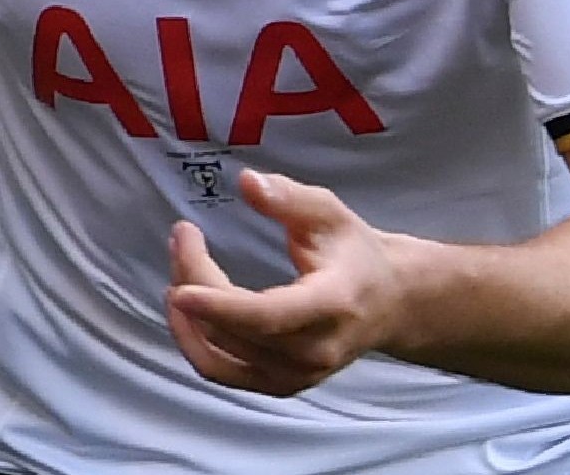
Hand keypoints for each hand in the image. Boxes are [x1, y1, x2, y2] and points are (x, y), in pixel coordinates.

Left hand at [164, 170, 406, 395]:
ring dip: (187, 315)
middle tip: (181, 236)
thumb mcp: (330, 213)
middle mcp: (315, 350)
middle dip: (194, 282)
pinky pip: (223, 373)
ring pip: (220, 356)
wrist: (390, 302)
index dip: (220, 307)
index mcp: (333, 304)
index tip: (181, 288)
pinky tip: (186, 309)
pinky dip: (196, 342)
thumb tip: (246, 182)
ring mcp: (298, 376)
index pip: (269, 316)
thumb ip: (289, 198)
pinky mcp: (281, 386)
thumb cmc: (356, 252)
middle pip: (235, 329)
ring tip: (179, 268)